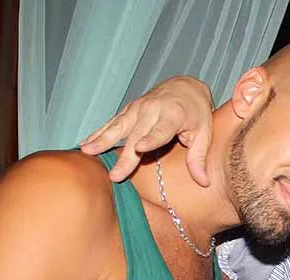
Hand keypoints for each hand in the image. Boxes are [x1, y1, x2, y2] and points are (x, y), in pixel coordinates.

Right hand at [80, 76, 213, 184]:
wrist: (185, 86)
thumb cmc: (197, 113)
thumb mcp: (204, 134)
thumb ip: (199, 158)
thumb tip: (203, 183)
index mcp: (172, 115)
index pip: (160, 131)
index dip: (149, 140)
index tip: (139, 149)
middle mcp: (151, 110)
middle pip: (135, 135)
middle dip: (124, 155)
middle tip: (114, 175)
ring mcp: (137, 109)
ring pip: (118, 126)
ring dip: (101, 139)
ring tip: (86, 151)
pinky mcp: (128, 111)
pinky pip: (111, 123)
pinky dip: (98, 133)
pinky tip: (85, 144)